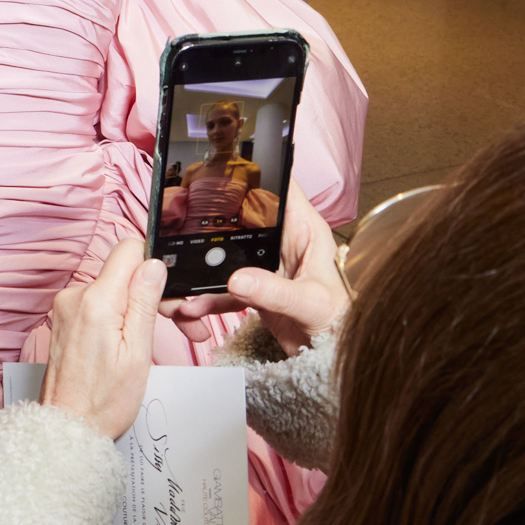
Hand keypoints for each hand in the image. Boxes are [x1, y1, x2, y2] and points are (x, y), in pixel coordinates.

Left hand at [42, 237, 165, 440]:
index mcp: (96, 301)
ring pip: (113, 289)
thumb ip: (144, 303)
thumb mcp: (137, 353)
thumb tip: (153, 264)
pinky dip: (118, 317)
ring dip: (137, 309)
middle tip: (179, 325)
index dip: (154, 266)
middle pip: (123, 273)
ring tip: (153, 343)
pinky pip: (99, 304)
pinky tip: (129, 343)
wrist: (68, 427)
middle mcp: (75, 297)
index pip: (128, 250)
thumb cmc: (103, 401)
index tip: (167, 293)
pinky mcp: (65, 319)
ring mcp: (67, 307)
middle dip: (152, 293)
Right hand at [163, 177, 347, 351]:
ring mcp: (266, 265)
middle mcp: (283, 242)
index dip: (258, 172)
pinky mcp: (254, 288)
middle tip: (186, 227)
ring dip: (203, 269)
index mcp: (304, 229)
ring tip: (186, 283)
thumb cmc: (339, 321)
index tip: (226, 168)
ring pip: (226, 254)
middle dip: (213, 224)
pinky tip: (194, 305)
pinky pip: (223, 287)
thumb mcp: (310, 303)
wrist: (331, 355)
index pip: (281, 187)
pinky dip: (206, 297)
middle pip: (242, 218)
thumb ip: (275, 291)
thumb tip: (238, 279)